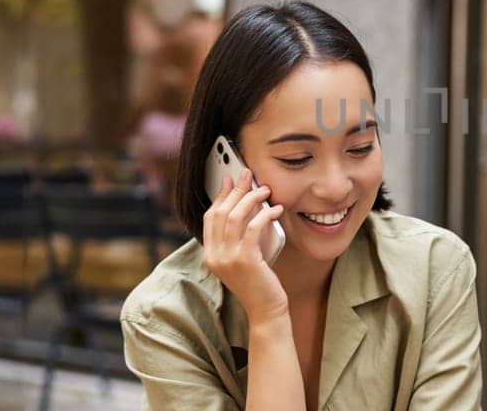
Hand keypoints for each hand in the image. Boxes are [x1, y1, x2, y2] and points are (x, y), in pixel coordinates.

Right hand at [202, 168, 289, 324]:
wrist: (266, 310)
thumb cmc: (260, 282)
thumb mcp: (245, 256)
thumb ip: (241, 236)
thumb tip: (249, 204)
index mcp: (210, 255)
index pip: (210, 217)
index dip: (220, 196)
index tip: (230, 179)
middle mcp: (214, 256)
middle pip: (220, 212)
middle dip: (235, 190)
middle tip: (249, 175)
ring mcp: (227, 259)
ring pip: (234, 217)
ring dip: (251, 198)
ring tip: (265, 190)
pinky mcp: (245, 260)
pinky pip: (252, 228)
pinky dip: (265, 215)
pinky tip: (276, 209)